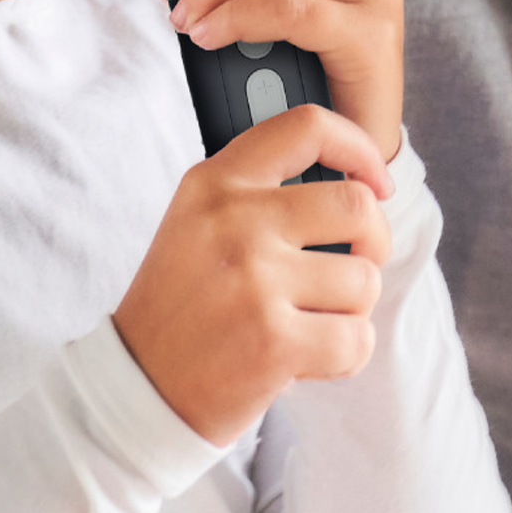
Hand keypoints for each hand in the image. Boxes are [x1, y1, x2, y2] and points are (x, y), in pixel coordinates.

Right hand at [113, 104, 393, 444]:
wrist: (137, 386)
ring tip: (311, 321)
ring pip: (364, 280)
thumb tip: (353, 177)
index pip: (307, 127)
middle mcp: (234, 221)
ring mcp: (255, 281)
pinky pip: (358, 338)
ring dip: (353, 309)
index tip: (374, 180)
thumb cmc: (183, 303)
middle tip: (354, 264)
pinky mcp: (273, 342)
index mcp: (215, 182)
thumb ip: (258, 190)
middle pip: (357, 206)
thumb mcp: (197, 220)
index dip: (357, 147)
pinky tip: (309, 358)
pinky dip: (347, 355)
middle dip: (374, 242)